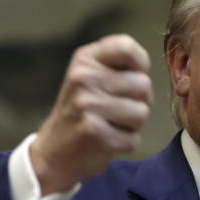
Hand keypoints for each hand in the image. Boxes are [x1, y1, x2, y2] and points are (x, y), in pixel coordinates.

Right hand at [31, 35, 151, 193]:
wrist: (54, 152)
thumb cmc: (82, 112)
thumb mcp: (91, 76)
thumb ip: (119, 65)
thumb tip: (146, 68)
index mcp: (85, 58)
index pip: (127, 47)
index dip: (139, 66)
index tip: (128, 79)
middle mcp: (83, 77)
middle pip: (143, 84)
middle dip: (138, 101)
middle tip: (115, 110)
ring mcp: (86, 105)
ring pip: (142, 112)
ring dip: (132, 125)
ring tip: (110, 124)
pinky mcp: (94, 133)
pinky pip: (133, 139)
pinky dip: (125, 144)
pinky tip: (106, 140)